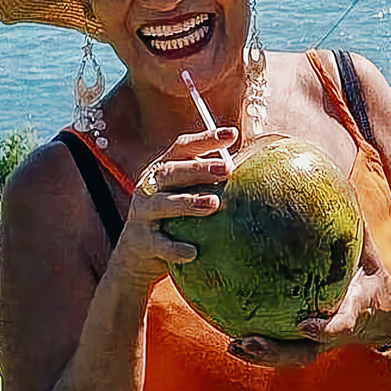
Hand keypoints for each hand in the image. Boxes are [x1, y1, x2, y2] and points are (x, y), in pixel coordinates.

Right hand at [106, 127, 236, 293]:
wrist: (139, 255)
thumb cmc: (173, 218)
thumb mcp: (186, 195)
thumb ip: (210, 182)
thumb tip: (251, 170)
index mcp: (164, 170)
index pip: (183, 148)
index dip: (206, 139)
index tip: (232, 135)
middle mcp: (150, 187)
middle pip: (172, 171)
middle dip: (199, 168)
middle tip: (227, 169)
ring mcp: (143, 213)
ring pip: (162, 204)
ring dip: (188, 202)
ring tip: (213, 203)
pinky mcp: (142, 241)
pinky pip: (159, 243)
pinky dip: (174, 248)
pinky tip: (192, 252)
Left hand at [228, 221, 390, 367]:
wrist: (389, 319)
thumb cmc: (374, 279)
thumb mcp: (370, 254)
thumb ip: (355, 227)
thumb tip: (339, 185)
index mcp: (352, 313)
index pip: (341, 324)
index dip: (325, 328)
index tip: (306, 325)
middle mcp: (332, 334)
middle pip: (303, 352)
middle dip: (275, 351)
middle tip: (247, 340)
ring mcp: (319, 345)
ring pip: (289, 357)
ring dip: (262, 355)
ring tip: (234, 344)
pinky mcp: (308, 346)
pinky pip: (283, 350)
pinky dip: (260, 348)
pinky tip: (233, 337)